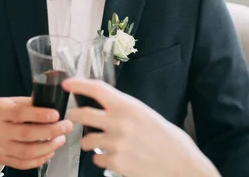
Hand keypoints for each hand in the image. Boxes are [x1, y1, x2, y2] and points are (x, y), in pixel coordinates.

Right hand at [0, 97, 72, 169]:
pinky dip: (40, 159)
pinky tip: (50, 152)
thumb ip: (27, 103)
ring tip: (61, 139)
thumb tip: (50, 102)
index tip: (57, 115)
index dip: (40, 115)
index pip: (21, 114)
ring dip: (49, 147)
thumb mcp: (8, 102)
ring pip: (27, 152)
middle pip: (27, 134)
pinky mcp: (1, 159)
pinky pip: (23, 163)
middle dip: (51, 131)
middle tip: (66, 126)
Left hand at [62, 79, 219, 176]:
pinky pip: (97, 159)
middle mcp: (119, 122)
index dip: (79, 84)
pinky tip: (114, 157)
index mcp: (129, 106)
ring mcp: (116, 143)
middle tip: (73, 117)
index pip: (97, 89)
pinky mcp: (116, 162)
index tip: (68, 83)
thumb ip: (126, 110)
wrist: (180, 164)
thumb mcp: (147, 114)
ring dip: (89, 142)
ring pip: (86, 140)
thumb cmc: (168, 138)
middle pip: (82, 114)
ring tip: (101, 143)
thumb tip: (108, 107)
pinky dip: (102, 159)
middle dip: (73, 116)